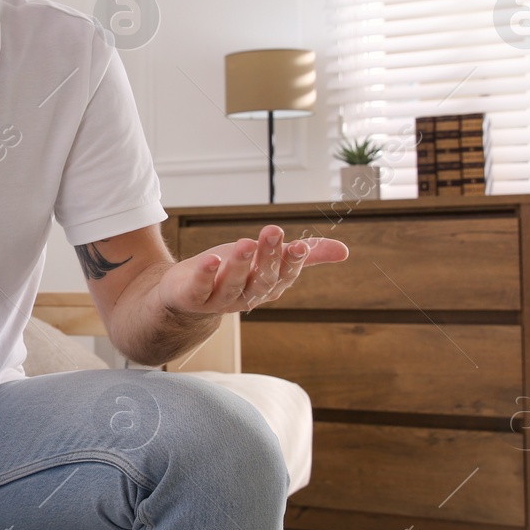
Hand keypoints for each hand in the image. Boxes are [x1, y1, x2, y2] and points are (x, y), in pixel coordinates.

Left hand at [158, 225, 348, 314]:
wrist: (185, 294)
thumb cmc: (231, 271)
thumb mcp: (266, 259)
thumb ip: (303, 256)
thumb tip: (344, 251)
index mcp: (267, 287)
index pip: (285, 275)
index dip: (293, 262)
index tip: (300, 245)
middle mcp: (246, 296)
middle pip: (261, 279)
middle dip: (269, 257)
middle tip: (273, 230)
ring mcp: (219, 299)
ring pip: (233, 284)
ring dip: (240, 264)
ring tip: (246, 243)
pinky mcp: (192, 297)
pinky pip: (199, 289)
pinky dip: (205, 275)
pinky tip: (210, 259)